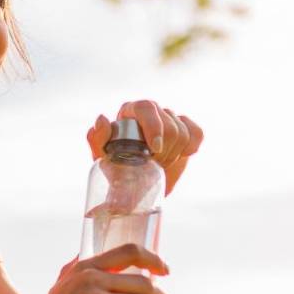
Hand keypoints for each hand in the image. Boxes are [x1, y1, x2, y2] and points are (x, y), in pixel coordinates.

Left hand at [86, 100, 203, 195]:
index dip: (154, 126)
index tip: (154, 149)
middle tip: (153, 164)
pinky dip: (192, 147)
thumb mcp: (102, 157)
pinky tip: (181, 155)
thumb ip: (97, 139)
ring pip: (183, 131)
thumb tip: (102, 118)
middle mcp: (150, 110)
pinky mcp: (186, 129)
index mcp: (129, 111)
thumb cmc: (115, 168)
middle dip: (164, 149)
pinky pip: (197, 133)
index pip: (146, 108)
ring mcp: (170, 118)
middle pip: (169, 122)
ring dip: (174, 153)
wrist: (137, 185)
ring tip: (160, 164)